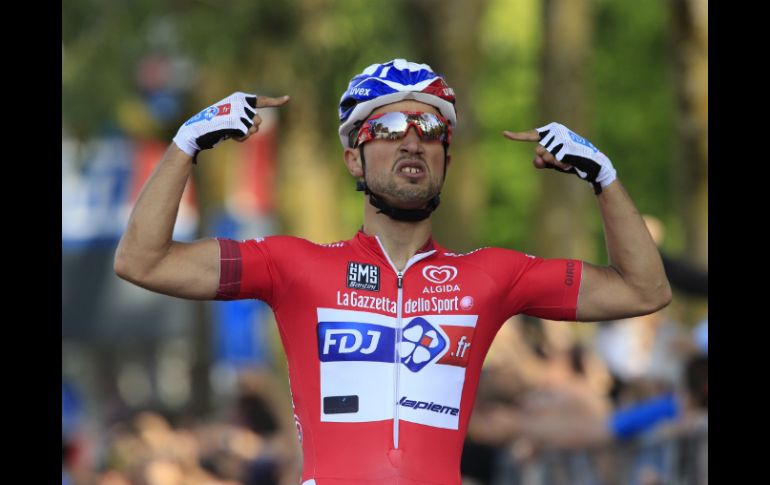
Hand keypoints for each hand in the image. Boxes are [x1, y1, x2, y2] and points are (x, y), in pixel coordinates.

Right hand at [173, 92, 289, 158]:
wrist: (199, 130)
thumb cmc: (215, 125)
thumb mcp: (232, 117)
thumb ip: (245, 117)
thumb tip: (258, 124)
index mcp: (240, 97)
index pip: (261, 100)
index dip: (276, 101)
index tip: (288, 99)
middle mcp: (242, 102)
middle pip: (258, 121)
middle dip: (250, 129)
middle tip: (233, 129)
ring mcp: (240, 111)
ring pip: (254, 129)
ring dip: (245, 134)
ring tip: (229, 131)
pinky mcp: (238, 122)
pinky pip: (247, 135)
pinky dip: (240, 139)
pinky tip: (229, 135)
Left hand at [503, 122, 616, 193]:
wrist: (592, 165)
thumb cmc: (571, 160)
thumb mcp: (553, 162)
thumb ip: (541, 161)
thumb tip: (536, 159)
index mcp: (551, 131)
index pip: (531, 135)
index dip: (517, 136)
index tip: (503, 134)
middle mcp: (556, 130)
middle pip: (538, 151)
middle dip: (547, 160)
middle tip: (562, 159)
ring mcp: (562, 137)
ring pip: (546, 156)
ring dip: (555, 163)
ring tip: (568, 160)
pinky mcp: (567, 145)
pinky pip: (555, 160)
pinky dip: (561, 165)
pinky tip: (571, 162)